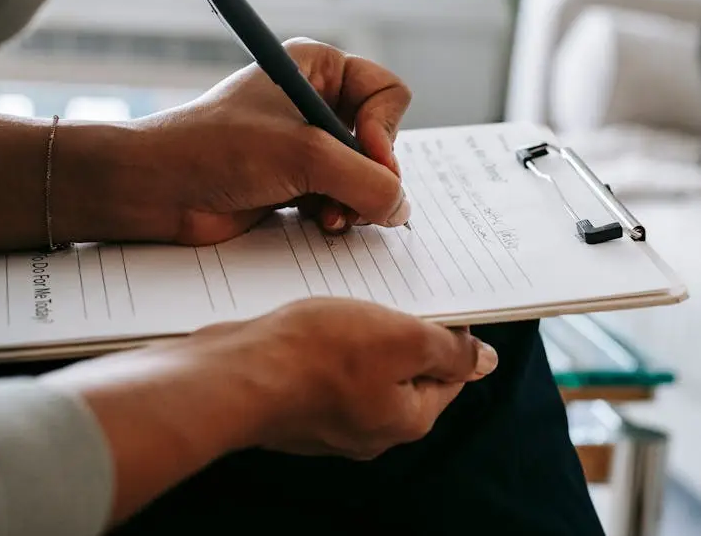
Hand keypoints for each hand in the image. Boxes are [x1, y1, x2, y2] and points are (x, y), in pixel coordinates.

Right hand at [42, 297, 496, 522]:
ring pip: (361, 367)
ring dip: (359, 333)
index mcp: (406, 419)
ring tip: (346, 299)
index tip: (435, 298)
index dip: (449, 333)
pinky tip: (310, 319)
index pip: (449, 374)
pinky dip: (323, 343)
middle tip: (388, 291)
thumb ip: (448, 350)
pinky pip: (323, 369)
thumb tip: (485, 361)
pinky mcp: (294, 404)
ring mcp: (328, 420)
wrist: (234, 374)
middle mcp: (370, 429)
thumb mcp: (399, 338)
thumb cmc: (315, 355)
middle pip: (403, 371)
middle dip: (399, 330)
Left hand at [63, 38, 411, 245]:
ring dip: (354, 200)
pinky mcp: (293, 180)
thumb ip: (367, 181)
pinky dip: (337, 213)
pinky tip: (319, 223)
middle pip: (380, 139)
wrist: (157, 188)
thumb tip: (401, 208)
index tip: (369, 158)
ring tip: (331, 217)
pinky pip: (340, 197)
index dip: (386, 130)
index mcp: (317, 68)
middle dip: (370, 174)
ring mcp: (304, 143)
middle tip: (351, 198)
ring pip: (363, 174)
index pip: (387, 93)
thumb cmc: (218, 149)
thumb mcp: (304, 155)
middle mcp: (314, 101)